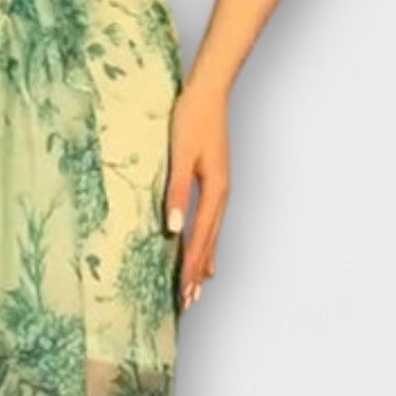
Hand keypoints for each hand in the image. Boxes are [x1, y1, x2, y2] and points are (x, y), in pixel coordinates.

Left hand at [165, 74, 230, 311]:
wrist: (208, 92)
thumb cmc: (190, 120)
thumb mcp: (180, 156)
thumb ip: (176, 192)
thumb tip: (173, 228)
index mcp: (214, 192)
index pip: (199, 239)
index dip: (189, 268)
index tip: (183, 294)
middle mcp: (222, 195)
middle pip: (209, 243)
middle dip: (197, 273)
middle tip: (188, 302)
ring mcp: (221, 189)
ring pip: (212, 234)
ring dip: (203, 262)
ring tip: (198, 288)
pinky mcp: (216, 182)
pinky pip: (212, 221)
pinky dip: (208, 242)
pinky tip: (206, 251)